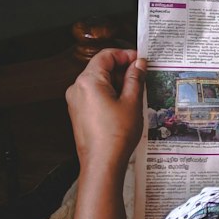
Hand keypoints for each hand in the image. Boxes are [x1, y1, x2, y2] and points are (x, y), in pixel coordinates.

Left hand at [66, 48, 146, 176]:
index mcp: (88, 81)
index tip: (140, 60)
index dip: (125, 55)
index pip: (106, 56)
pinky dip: (110, 94)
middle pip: (101, 68)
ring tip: (136, 93)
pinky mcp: (79, 113)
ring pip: (99, 82)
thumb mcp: (132, 102)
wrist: (102, 163)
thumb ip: (135, 78)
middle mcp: (77, 88)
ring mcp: (76, 101)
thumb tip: (139, 64)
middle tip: (142, 77)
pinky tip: (125, 104)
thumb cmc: (115, 135)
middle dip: (122, 70)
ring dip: (117, 83)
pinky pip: (94, 95)